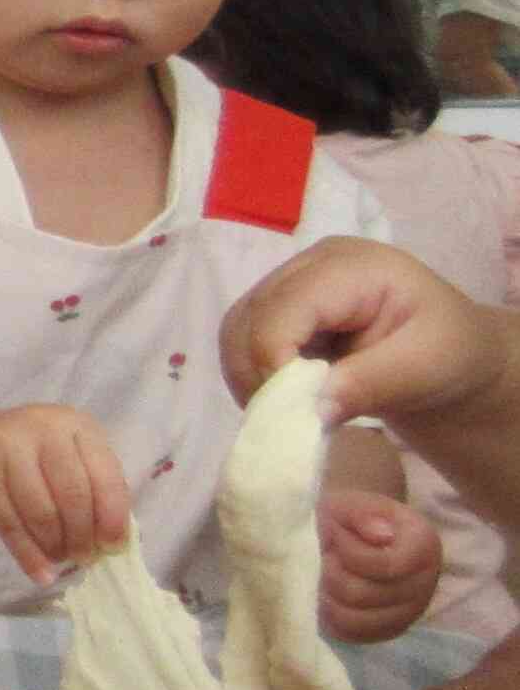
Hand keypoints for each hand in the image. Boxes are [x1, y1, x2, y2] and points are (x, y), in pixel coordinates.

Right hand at [0, 403, 129, 581]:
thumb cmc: (28, 456)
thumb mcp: (67, 456)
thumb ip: (92, 488)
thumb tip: (111, 542)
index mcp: (75, 425)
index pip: (104, 474)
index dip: (112, 516)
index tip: (112, 546)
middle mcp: (41, 428)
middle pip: (72, 494)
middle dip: (82, 535)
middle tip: (83, 557)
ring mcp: (5, 448)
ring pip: (40, 512)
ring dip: (55, 545)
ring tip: (59, 558)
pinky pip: (8, 524)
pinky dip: (27, 555)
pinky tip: (40, 574)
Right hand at [223, 237, 519, 433]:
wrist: (454, 356)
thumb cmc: (451, 355)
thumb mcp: (427, 368)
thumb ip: (371, 384)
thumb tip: (311, 410)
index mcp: (352, 266)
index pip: (284, 308)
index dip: (273, 361)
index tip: (291, 415)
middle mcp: (310, 266)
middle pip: (249, 316)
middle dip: (257, 375)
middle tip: (285, 423)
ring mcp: (291, 286)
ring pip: (236, 330)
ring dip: (248, 378)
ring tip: (284, 414)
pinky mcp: (281, 310)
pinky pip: (242, 343)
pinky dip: (252, 377)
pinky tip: (284, 401)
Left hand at [316, 489, 442, 643]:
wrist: (354, 528)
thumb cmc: (351, 515)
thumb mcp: (351, 503)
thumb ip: (364, 515)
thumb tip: (382, 536)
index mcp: (424, 544)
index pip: (384, 566)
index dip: (349, 554)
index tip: (336, 538)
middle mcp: (426, 580)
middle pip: (364, 595)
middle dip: (332, 575)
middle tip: (326, 558)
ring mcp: (412, 608)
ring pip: (358, 621)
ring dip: (329, 599)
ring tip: (324, 578)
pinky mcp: (393, 627)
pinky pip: (359, 636)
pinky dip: (334, 620)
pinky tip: (326, 599)